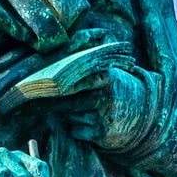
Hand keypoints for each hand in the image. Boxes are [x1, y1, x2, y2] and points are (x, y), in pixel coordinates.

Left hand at [15, 41, 153, 149]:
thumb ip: (89, 61)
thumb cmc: (116, 88)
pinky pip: (76, 130)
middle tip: (34, 100)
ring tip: (76, 109)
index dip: (59, 84)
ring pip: (72, 115)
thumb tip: (65, 43)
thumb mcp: (109, 71)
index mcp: (107, 77)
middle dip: (52, 102)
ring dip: (69, 114)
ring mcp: (105, 116)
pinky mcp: (103, 134)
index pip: (79, 80)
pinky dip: (76, 127)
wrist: (141, 114)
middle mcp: (107, 97)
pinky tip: (87, 122)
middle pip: (70, 100)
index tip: (42, 84)